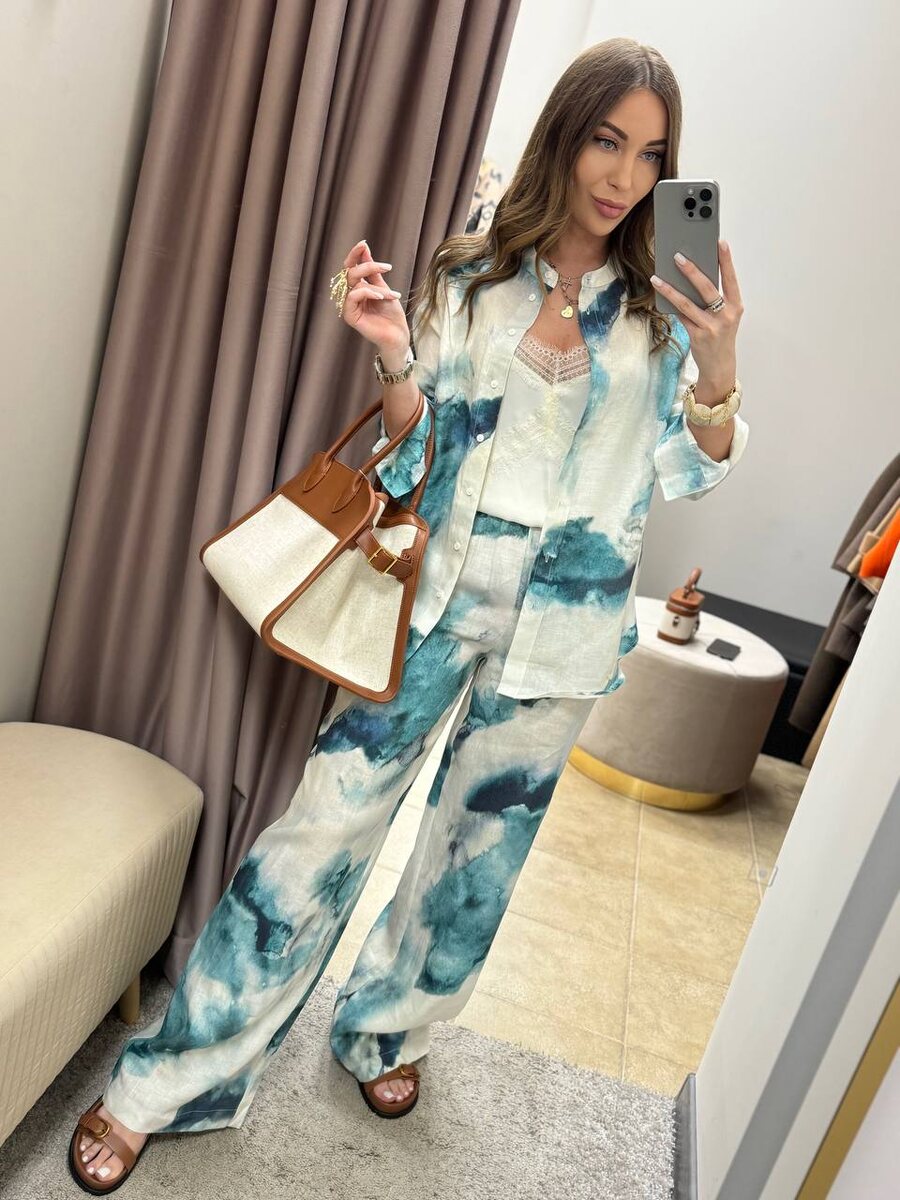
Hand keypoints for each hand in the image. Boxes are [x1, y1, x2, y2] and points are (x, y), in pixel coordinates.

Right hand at [337, 239, 409, 353]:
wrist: (398, 335)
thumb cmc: (391, 314)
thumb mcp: (383, 287)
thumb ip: (372, 271)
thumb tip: (365, 249)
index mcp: (357, 287)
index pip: (350, 267)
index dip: (355, 254)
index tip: (363, 244)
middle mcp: (350, 295)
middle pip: (350, 272)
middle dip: (368, 266)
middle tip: (387, 267)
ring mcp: (349, 306)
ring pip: (352, 283)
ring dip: (374, 285)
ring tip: (391, 294)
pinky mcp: (349, 316)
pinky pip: (352, 297)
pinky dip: (367, 293)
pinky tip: (381, 297)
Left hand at [651, 239, 743, 386]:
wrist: (720, 366)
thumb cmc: (721, 335)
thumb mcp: (725, 316)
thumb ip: (714, 299)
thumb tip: (692, 277)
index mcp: (736, 306)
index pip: (731, 279)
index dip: (726, 260)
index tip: (720, 242)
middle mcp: (726, 315)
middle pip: (707, 288)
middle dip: (691, 270)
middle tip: (678, 256)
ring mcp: (712, 327)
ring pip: (687, 303)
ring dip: (670, 289)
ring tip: (656, 278)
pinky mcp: (697, 336)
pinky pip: (681, 317)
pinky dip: (670, 305)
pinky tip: (659, 295)